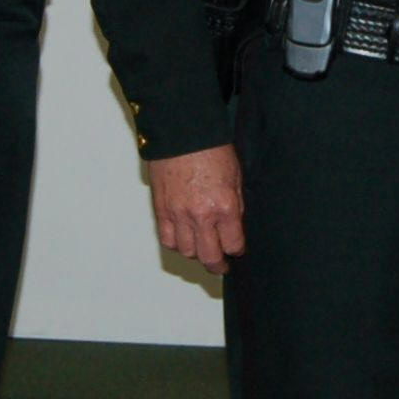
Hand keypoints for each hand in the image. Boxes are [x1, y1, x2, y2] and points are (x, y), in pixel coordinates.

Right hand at [147, 145, 245, 273]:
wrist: (181, 132)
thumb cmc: (210, 147)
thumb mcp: (236, 176)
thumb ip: (235, 205)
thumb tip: (234, 225)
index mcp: (224, 206)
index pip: (233, 244)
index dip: (237, 249)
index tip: (237, 249)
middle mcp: (201, 215)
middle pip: (209, 256)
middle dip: (218, 265)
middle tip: (221, 265)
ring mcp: (178, 214)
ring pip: (187, 251)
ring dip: (196, 253)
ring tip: (202, 249)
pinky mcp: (161, 209)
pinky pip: (167, 239)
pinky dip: (176, 244)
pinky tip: (183, 240)